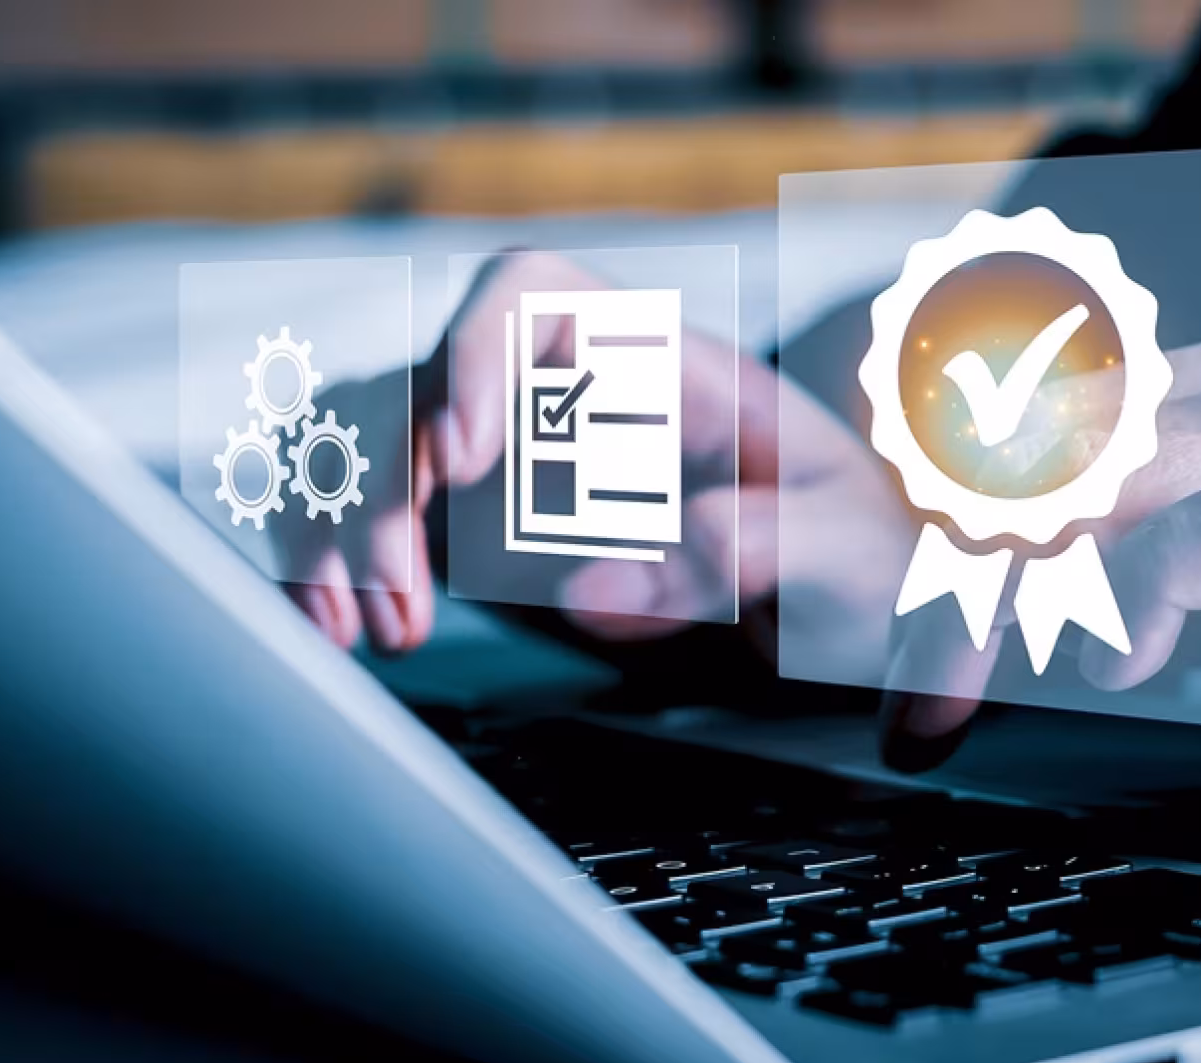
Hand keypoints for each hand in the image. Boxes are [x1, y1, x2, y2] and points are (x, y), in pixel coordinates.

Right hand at [278, 251, 909, 667]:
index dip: (474, 356)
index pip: (531, 295)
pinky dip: (335, 552)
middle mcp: (568, 388)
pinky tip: (341, 621)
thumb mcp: (843, 541)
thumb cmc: (865, 543)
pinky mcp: (490, 521)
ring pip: (374, 440)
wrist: (862, 593)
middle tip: (405, 600)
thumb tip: (590, 593)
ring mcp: (518, 453)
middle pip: (426, 379)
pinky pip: (377, 508)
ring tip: (365, 630)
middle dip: (388, 484)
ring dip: (341, 524)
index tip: (457, 458)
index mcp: (660, 359)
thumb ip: (744, 550)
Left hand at [888, 309, 1200, 812]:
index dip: (971, 457)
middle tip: (839, 605)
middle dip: (940, 524)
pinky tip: (1104, 663)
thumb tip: (1123, 569)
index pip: (1093, 394)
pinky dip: (1133, 593)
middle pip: (1073, 433)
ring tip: (926, 668)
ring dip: (998, 573)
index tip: (882, 524)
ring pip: (1114, 475)